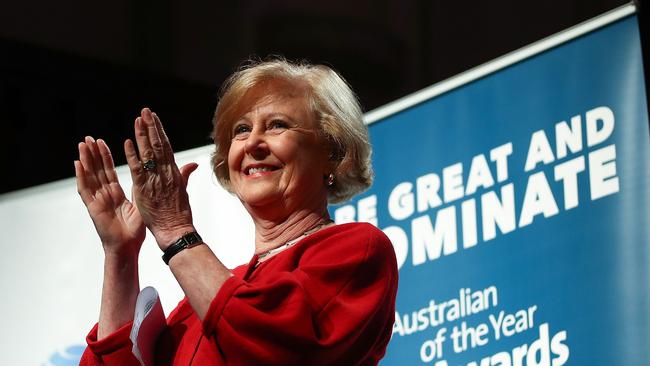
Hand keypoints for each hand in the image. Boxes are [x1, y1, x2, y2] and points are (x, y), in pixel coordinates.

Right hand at [75, 137, 144, 255]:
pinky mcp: (92, 207)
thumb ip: (143, 188)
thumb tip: (152, 174)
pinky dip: (81, 176)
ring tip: (82, 144)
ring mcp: (97, 201)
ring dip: (85, 160)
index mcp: (116, 195)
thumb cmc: (136, 230)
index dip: (105, 157)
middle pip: (97, 171)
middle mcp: (104, 196)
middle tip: (89, 138)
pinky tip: (77, 164)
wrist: (128, 247)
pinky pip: (85, 189)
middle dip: (93, 154)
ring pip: (89, 176)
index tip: (102, 142)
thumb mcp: (141, 204)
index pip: (109, 172)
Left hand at [124, 108, 198, 249]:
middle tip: (145, 111)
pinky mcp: (144, 188)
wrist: (176, 230)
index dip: (159, 131)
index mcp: (174, 172)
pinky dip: (133, 155)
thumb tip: (193, 164)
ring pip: (148, 153)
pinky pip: (137, 169)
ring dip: (142, 135)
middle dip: (152, 127)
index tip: (154, 118)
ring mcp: (156, 179)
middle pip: (158, 145)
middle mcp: (166, 173)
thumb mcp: (183, 191)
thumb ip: (185, 174)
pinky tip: (128, 142)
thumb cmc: (179, 214)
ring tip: (138, 119)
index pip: (166, 147)